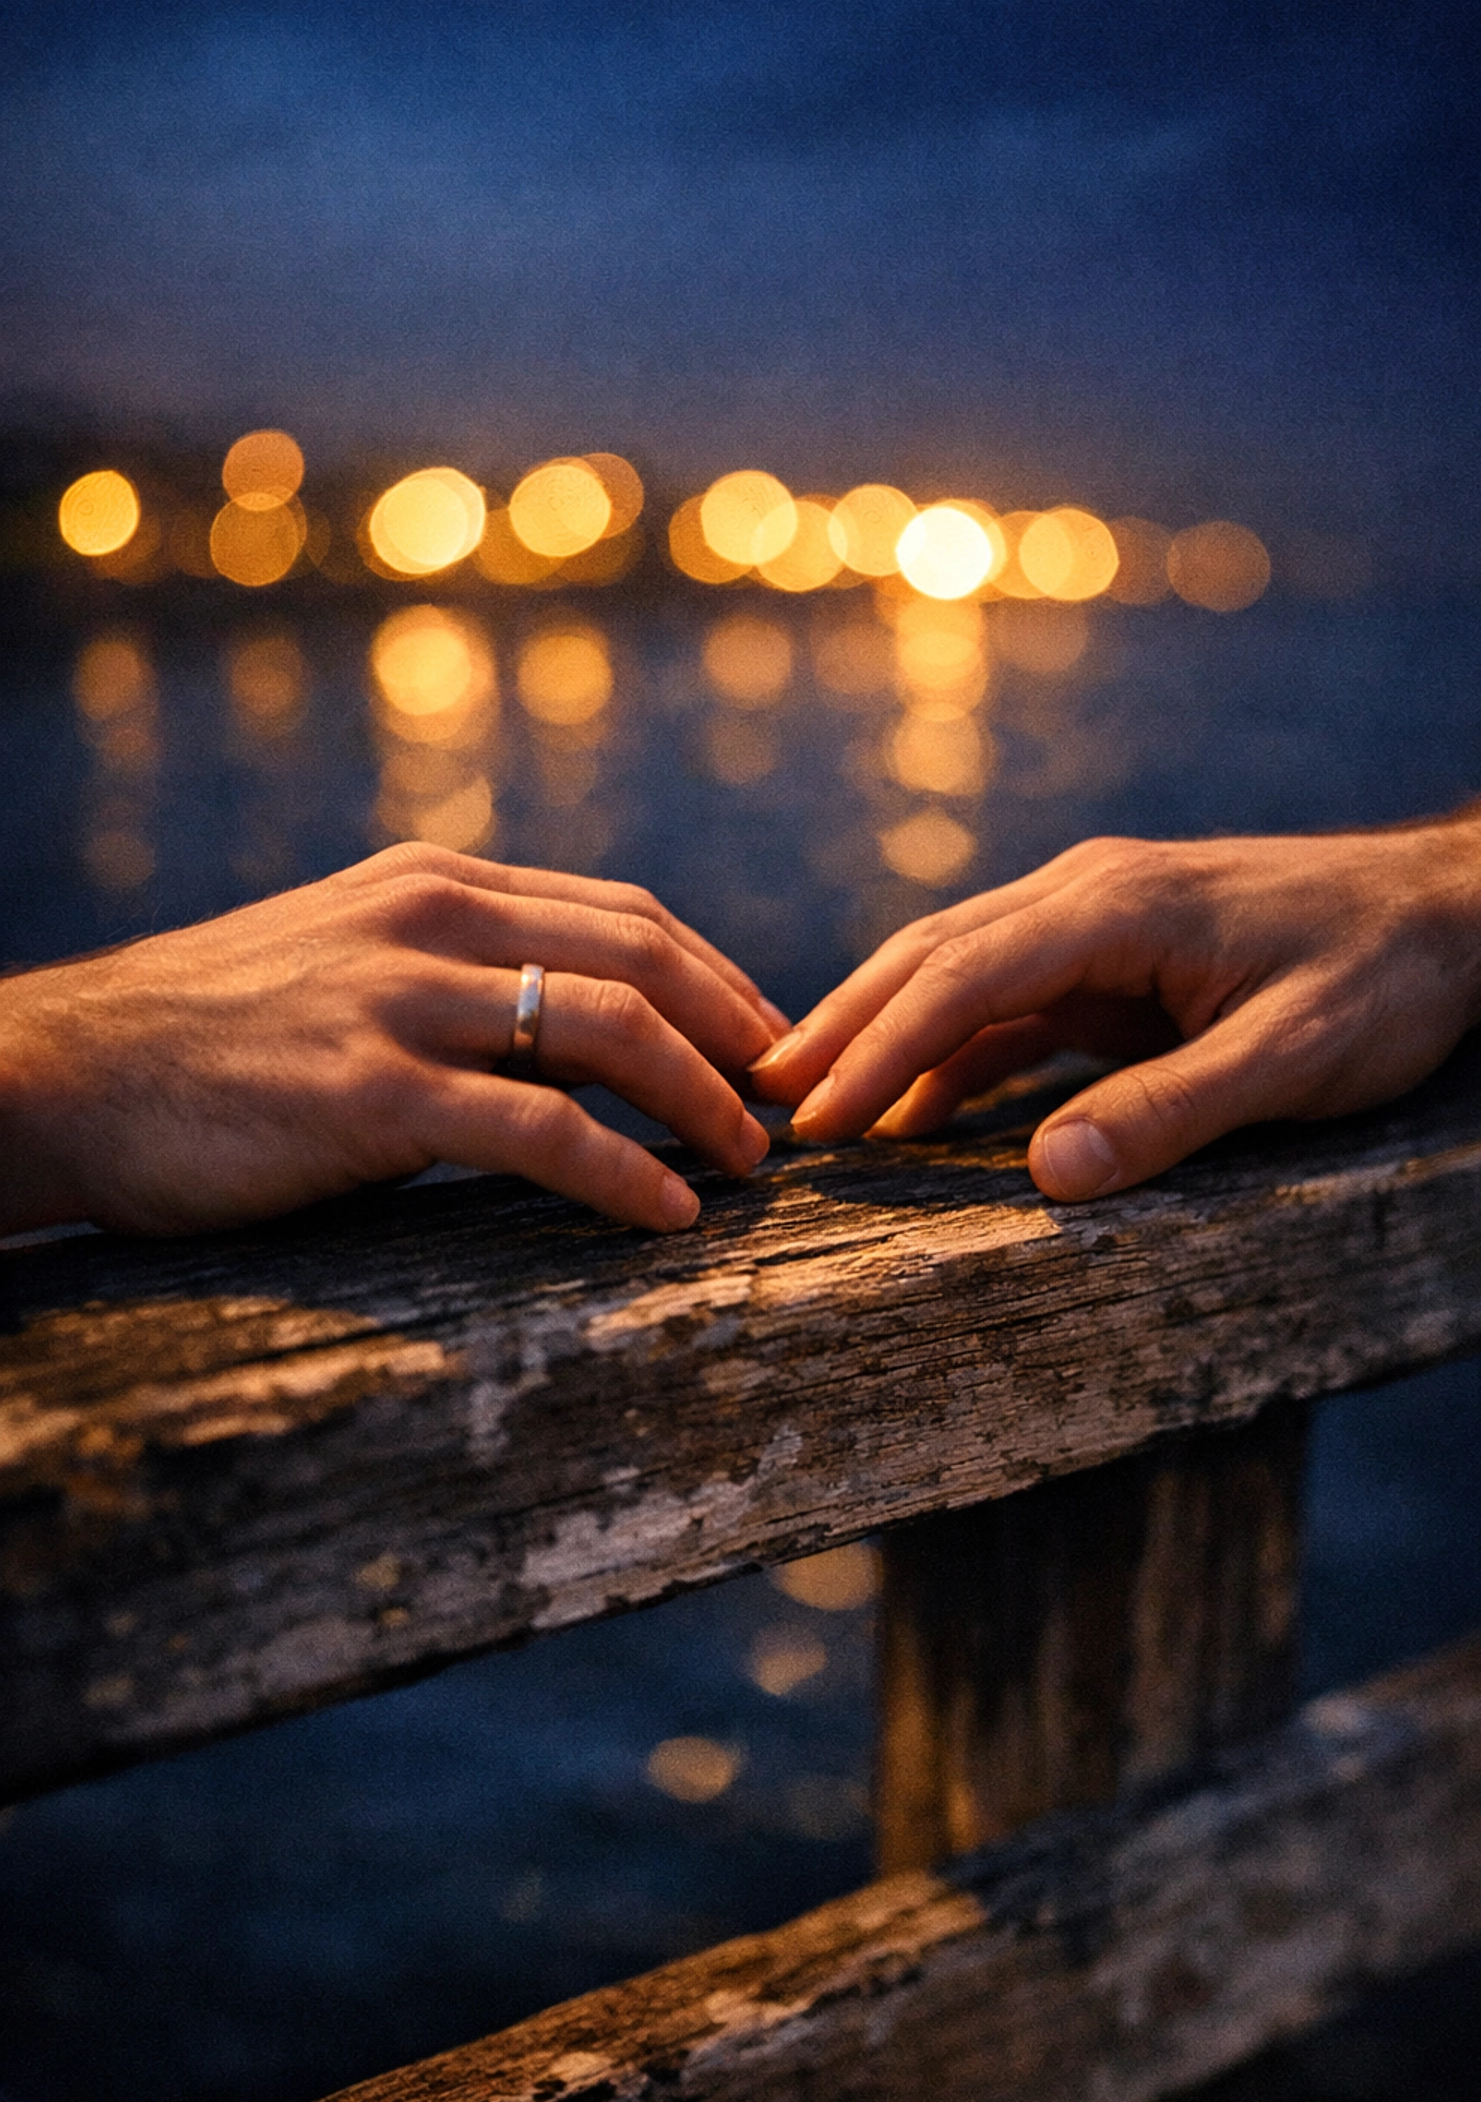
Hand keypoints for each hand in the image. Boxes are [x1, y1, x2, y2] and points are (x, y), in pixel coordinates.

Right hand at [0, 844, 787, 1236]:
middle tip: (788, 1107)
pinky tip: (664, 1216)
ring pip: (607, 1030)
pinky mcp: (369, 1089)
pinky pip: (535, 1128)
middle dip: (737, 1034)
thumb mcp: (344, 966)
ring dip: (702, 1100)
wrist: (68, 1072)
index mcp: (434, 885)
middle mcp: (430, 920)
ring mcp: (399, 998)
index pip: (623, 913)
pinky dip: (620, 1173)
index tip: (769, 1042)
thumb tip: (565, 1047)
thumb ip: (454, 981)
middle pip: (641, 958)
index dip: (718, 977)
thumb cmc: (209, 1038)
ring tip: (749, 1165)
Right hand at [752, 807, 1480, 1199]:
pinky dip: (951, 1051)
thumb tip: (1048, 1175)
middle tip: (760, 1099)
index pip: (966, 975)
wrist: (1447, 914)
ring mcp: (1098, 921)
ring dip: (883, 1034)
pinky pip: (1009, 1001)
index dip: (880, 1050)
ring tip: (810, 1108)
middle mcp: (1089, 896)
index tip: (816, 1120)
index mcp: (1117, 906)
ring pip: (959, 971)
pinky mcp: (1115, 957)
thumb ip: (1172, 1110)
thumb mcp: (1292, 1057)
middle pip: (935, 955)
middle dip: (844, 1027)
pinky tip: (915, 1111)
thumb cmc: (1381, 979)